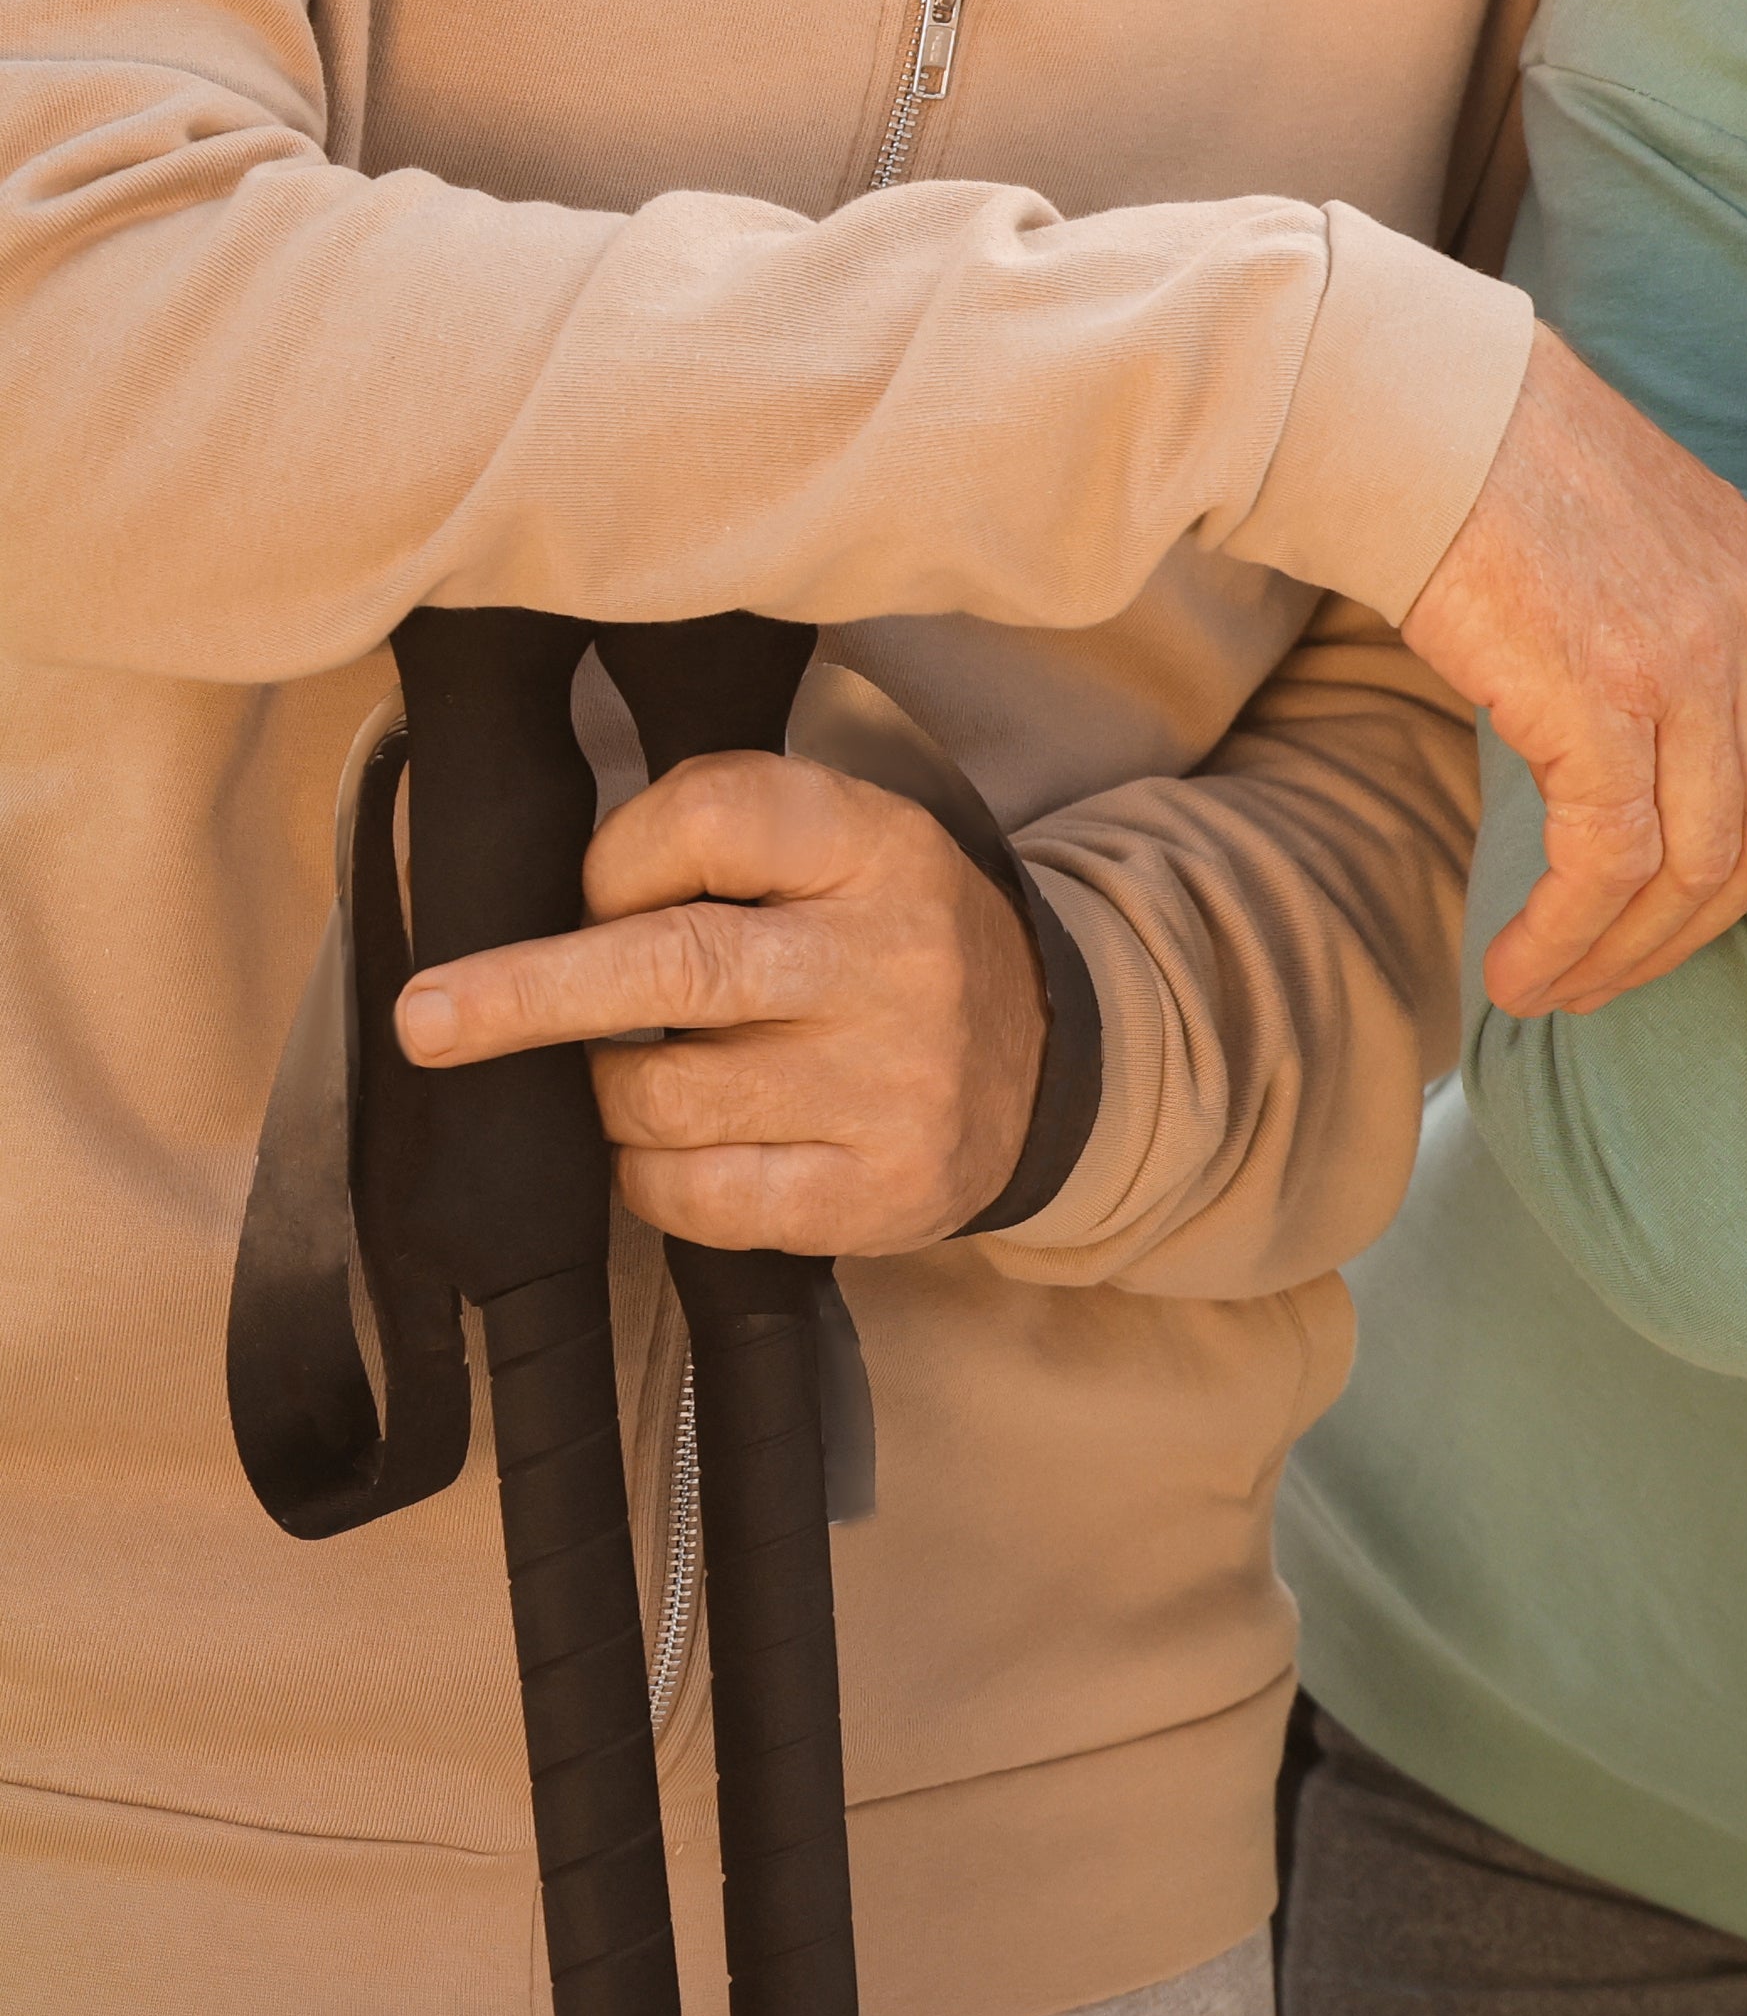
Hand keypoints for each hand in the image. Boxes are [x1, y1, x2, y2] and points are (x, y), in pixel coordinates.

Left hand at [391, 752, 1045, 1254]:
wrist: (1049, 1065)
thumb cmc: (885, 943)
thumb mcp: (843, 850)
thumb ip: (719, 851)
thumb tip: (532, 915)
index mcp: (879, 848)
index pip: (715, 819)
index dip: (617, 858)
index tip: (591, 892)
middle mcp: (893, 959)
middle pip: (676, 966)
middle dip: (528, 993)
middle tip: (427, 1019)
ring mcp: (892, 1084)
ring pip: (660, 1099)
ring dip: (600, 1097)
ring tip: (627, 1080)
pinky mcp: (874, 1192)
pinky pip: (694, 1197)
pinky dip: (644, 1176)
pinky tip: (669, 1148)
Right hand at [1404, 333, 1746, 1016]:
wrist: (1418, 407)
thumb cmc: (1491, 469)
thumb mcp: (1627, 546)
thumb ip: (1663, 634)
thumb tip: (1632, 749)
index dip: (1742, 864)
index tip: (1668, 914)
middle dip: (1690, 931)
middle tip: (1611, 978)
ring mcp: (1687, 664)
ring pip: (1695, 869)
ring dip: (1621, 955)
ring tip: (1550, 988)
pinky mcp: (1601, 698)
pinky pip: (1609, 862)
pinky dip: (1569, 935)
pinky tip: (1517, 965)